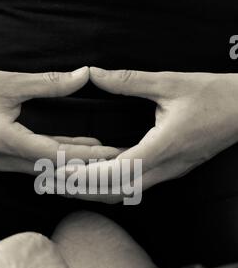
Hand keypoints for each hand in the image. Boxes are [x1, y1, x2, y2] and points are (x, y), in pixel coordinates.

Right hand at [0, 63, 118, 173]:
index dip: (86, 156)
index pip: (55, 154)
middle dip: (87, 166)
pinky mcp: (0, 158)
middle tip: (117, 163)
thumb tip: (82, 75)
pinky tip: (76, 153)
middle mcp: (4, 159)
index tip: (112, 155)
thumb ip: (48, 83)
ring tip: (104, 159)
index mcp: (5, 141)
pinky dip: (58, 160)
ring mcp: (1, 162)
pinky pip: (35, 164)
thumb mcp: (7, 82)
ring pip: (46, 170)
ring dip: (74, 166)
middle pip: (54, 169)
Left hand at [59, 67, 237, 202]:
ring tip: (69, 182)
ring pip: (127, 193)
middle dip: (83, 190)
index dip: (86, 176)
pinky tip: (98, 176)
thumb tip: (94, 73)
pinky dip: (113, 184)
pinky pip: (137, 185)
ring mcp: (170, 172)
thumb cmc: (213, 95)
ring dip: (97, 190)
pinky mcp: (172, 170)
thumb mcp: (170, 83)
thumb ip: (129, 80)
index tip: (59, 175)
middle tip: (53, 183)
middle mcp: (165, 168)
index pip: (116, 172)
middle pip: (117, 192)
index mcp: (163, 147)